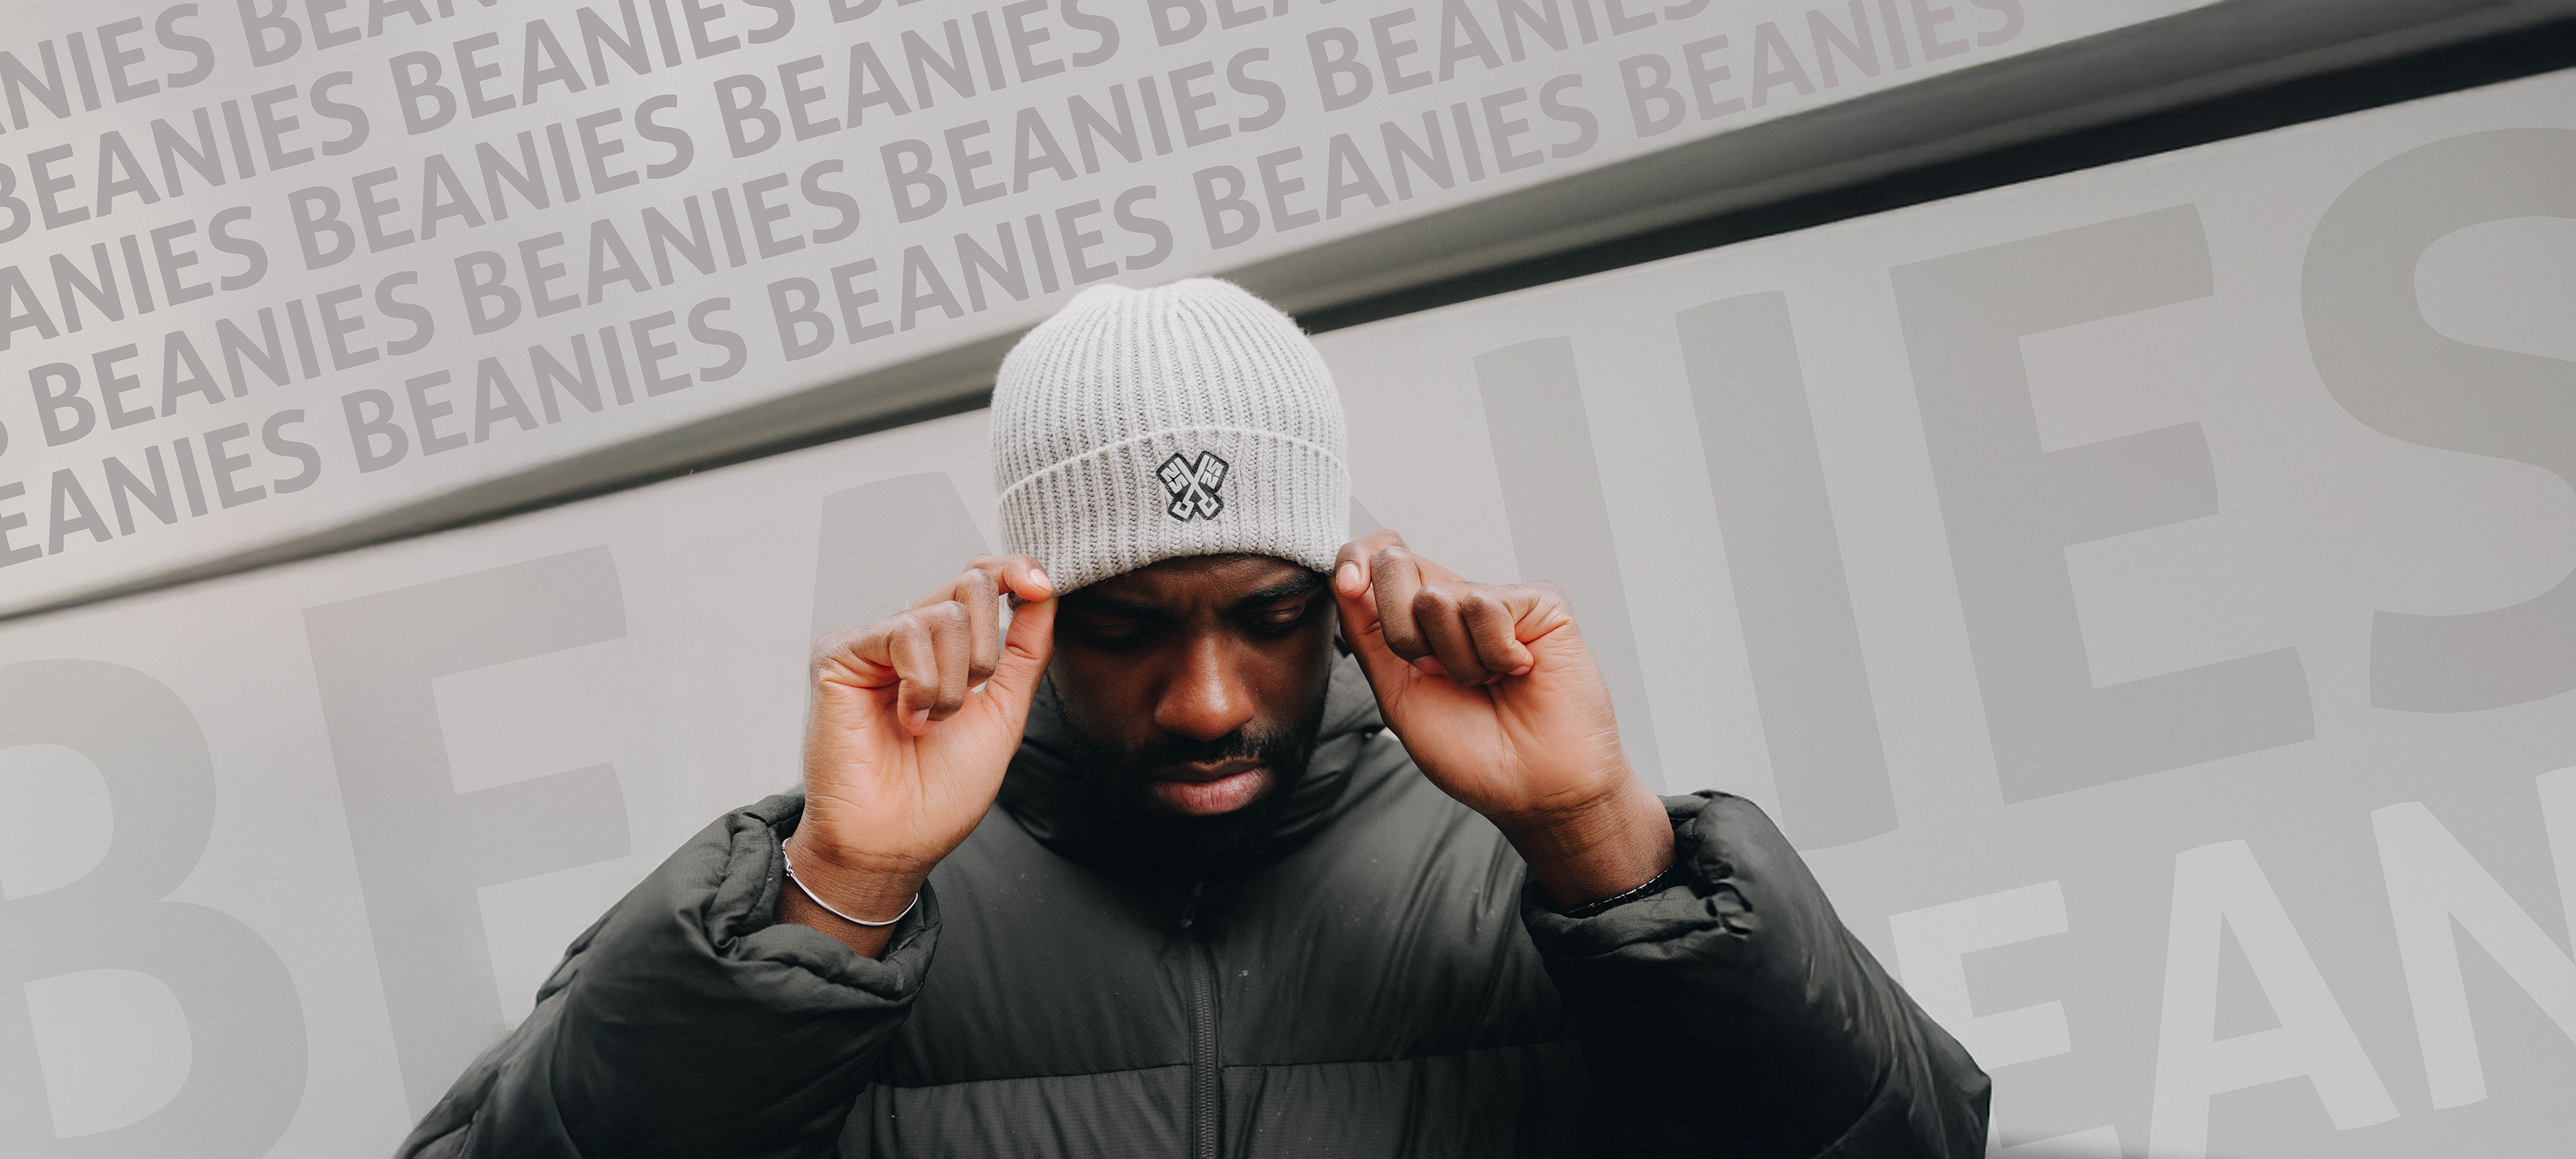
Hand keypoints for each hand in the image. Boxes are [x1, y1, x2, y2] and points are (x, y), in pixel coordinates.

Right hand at [782, 556, 1054, 952]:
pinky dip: (922, 683)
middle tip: (964, 705)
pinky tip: (908, 719)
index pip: (981, 580)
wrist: (896, 840)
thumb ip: (1025, 650)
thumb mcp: (1004, 712)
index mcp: (946, 648)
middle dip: (986, 650)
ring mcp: (873, 642)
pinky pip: (904, 632)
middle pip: (970, 585)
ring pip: (944, 616)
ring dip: (953, 685)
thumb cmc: (942, 791)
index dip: (1013, 570)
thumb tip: (1045, 591)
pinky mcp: (840, 653)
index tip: (1039, 585)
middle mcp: (908, 636)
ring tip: (928, 724)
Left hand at [1333, 531, 1670, 907]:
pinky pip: (1486, 607)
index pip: (1377, 559)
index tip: (1350, 583)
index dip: (1355, 558)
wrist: (1534, 790)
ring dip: (1455, 661)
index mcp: (1418, 622)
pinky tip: (1519, 672)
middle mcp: (1456, 602)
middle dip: (1401, 632)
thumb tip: (1344, 577)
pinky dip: (1494, 655)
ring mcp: (1498, 599)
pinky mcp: (1540, 602)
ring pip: (1437, 597)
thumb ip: (1368, 635)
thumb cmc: (1471, 752)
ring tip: (1487, 682)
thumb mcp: (1397, 694)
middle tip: (1437, 672)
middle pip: (1394, 565)